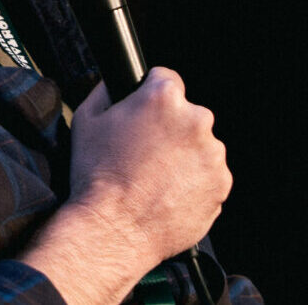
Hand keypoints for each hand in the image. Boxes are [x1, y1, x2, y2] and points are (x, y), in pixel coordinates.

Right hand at [20, 69, 231, 304]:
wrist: (113, 230)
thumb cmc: (97, 177)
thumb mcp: (86, 121)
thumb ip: (105, 91)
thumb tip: (115, 82)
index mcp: (163, 98)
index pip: (166, 79)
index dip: (151, 97)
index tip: (146, 116)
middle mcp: (196, 121)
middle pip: (186, 116)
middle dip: (169, 130)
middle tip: (145, 155)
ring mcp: (212, 154)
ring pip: (200, 147)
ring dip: (184, 158)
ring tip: (155, 179)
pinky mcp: (221, 184)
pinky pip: (209, 177)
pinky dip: (194, 183)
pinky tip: (168, 194)